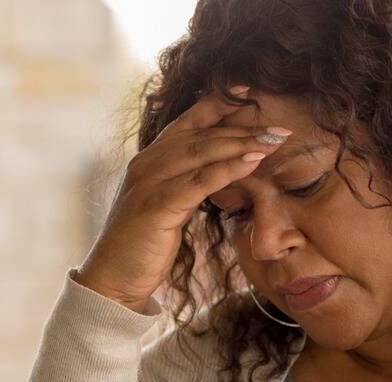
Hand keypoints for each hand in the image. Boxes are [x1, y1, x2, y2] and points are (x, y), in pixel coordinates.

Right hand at [75, 85, 291, 312]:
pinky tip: (253, 163)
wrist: (111, 280)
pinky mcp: (155, 206)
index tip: (251, 91)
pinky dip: (228, 169)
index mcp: (149, 159)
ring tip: (275, 140)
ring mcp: (148, 182)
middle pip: (202, 134)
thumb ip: (187, 185)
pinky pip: (198, 181)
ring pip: (202, 152)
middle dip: (244, 128)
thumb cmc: (141, 246)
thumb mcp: (167, 206)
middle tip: (280, 128)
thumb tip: (220, 174)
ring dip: (243, 143)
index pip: (189, 120)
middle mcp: (147, 163)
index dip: (220, 102)